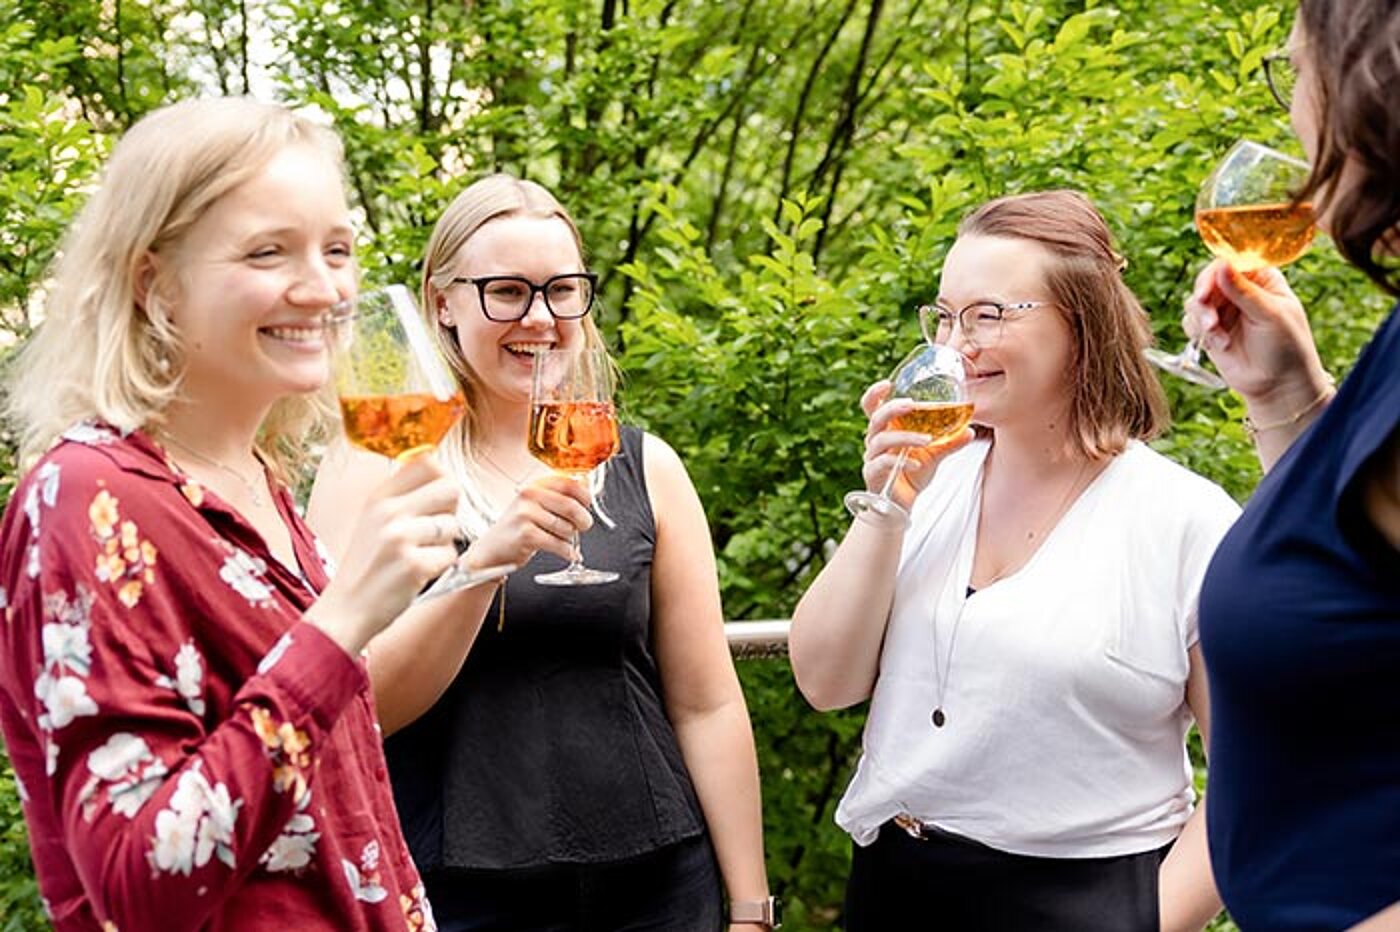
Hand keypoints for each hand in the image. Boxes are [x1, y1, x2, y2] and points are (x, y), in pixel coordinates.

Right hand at [305, 454, 461, 653]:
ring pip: (452, 525)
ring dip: (445, 543)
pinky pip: (449, 555)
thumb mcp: (372, 521)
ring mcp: (400, 538)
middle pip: (450, 488)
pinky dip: (440, 566)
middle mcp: (388, 512)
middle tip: (435, 529)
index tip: (436, 499)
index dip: (442, 479)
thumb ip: (402, 499)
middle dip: (451, 509)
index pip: (427, 462)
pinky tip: (418, 573)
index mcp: (379, 497)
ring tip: (420, 555)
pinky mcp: (414, 565)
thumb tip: (443, 476)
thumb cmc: (366, 567)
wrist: (345, 610)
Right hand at [462, 473, 594, 570]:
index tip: (587, 505)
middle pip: (570, 506)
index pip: (569, 484)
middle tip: (584, 526)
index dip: (585, 496)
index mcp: (535, 486)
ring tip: (562, 540)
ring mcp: (526, 514)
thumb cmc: (518, 527)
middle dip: (583, 520)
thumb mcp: (537, 505)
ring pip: (566, 527)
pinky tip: (567, 553)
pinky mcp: (526, 534)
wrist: (493, 548)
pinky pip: (558, 544)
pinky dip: (567, 551)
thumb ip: (560, 495)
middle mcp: (529, 496)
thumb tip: (587, 485)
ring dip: (570, 538)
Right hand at [859, 379, 973, 509]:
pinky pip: (882, 463)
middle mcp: (876, 441)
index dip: (875, 394)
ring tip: (927, 440)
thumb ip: (949, 442)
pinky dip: (901, 462)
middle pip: (876, 418)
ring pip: (881, 440)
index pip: (873, 407)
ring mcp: (872, 458)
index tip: (888, 383)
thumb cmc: (913, 474)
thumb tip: (970, 430)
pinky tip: (917, 464)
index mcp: (887, 429)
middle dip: (892, 408)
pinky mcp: (873, 475)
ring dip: (905, 437)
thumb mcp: (934, 455)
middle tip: (912, 405)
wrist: (902, 504)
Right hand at [1183, 260, 1332, 416]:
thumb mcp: (1270, 315)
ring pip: (1195, 302)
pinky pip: (1190, 322)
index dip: (1214, 273)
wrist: (1278, 385)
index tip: (1205, 291)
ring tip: (1216, 337)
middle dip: (1203, 300)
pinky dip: (1198, 333)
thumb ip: (1244, 291)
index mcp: (1261, 278)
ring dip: (1201, 319)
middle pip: (1207, 281)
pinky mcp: (1210, 331)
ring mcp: (1223, 311)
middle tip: (1209, 320)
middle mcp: (1239, 291)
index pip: (1231, 263)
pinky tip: (1219, 346)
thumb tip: (1221, 265)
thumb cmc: (1287, 346)